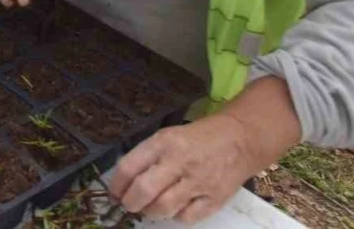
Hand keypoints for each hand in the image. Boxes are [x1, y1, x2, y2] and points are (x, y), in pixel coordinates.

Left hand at [109, 114, 254, 221]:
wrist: (239, 139)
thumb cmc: (197, 137)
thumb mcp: (168, 135)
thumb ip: (147, 156)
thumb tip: (123, 181)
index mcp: (163, 143)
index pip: (129, 167)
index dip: (116, 185)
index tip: (114, 194)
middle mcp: (179, 162)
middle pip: (144, 191)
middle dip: (130, 203)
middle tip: (129, 205)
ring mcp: (198, 182)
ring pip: (163, 208)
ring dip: (151, 212)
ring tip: (149, 208)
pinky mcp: (214, 199)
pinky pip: (186, 217)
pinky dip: (176, 216)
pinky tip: (175, 208)